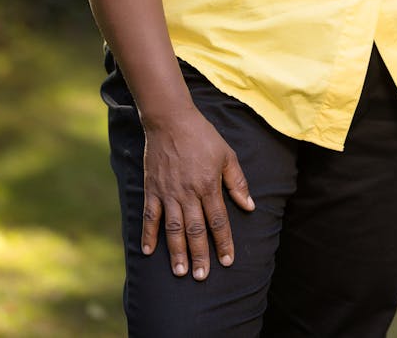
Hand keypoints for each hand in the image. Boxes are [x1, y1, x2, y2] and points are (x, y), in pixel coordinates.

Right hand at [141, 104, 254, 279]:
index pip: (218, 220)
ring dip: (177, 252)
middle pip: (195, 230)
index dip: (223, 242)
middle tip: (202, 277)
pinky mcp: (153, 189)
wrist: (171, 120)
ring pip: (174, 228)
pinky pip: (150, 216)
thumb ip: (237, 182)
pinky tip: (147, 252)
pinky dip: (148, 234)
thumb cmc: (202, 136)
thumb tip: (249, 206)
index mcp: (209, 184)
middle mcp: (188, 192)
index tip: (227, 261)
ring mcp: (168, 192)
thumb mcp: (226, 154)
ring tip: (181, 272)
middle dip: (200, 255)